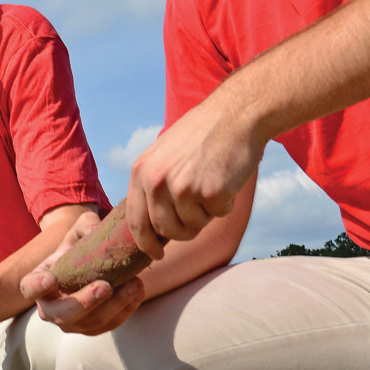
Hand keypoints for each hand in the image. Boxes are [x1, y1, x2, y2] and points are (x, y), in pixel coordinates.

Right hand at [19, 210, 145, 334]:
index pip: (29, 289)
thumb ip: (86, 226)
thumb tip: (96, 229)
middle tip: (105, 286)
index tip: (51, 278)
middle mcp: (50, 309)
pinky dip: (126, 309)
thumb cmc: (77, 247)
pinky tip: (138, 290)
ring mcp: (72, 323)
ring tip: (135, 284)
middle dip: (85, 302)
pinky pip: (109, 325)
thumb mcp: (78, 231)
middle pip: (63, 315)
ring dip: (115, 306)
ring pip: (92, 323)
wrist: (90, 265)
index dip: (37, 287)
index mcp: (37, 283)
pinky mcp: (93, 328)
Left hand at [125, 94, 264, 256]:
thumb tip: (151, 226)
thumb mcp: (161, 155)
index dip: (145, 244)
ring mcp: (183, 188)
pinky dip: (225, 204)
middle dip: (183, 227)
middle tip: (198, 205)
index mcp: (140, 172)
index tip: (155, 254)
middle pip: (166, 230)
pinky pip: (218, 215)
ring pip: (192, 227)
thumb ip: (152, 186)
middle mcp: (156, 181)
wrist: (234, 116)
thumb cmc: (200, 136)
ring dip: (205, 213)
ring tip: (210, 183)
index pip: (135, 222)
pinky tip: (225, 179)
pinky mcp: (210, 192)